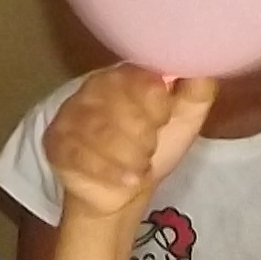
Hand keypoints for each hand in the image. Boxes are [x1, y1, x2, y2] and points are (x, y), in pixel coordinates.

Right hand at [43, 66, 209, 222]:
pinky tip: (126, 179)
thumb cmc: (152, 149)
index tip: (163, 120)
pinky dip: (110, 172)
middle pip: (120, 107)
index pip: (141, 78)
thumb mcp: (184, 119)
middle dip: (144, 138)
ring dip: (130, 157)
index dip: (157, 106)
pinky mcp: (57, 143)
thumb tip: (203, 67)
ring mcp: (71, 115)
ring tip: (138, 166)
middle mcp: (93, 87)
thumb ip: (197, 91)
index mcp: (126, 74)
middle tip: (148, 148)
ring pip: (101, 132)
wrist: (123, 192)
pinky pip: (82, 155)